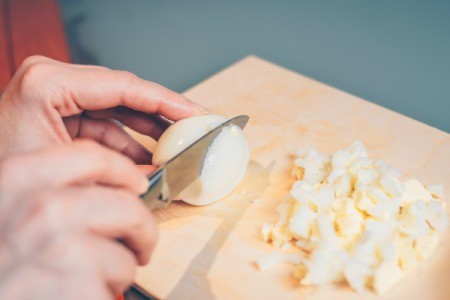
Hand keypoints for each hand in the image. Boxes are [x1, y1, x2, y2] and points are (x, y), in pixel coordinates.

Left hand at [0, 56, 203, 161]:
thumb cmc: (6, 178)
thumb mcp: (66, 169)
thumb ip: (117, 167)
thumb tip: (157, 174)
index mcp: (49, 84)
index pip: (125, 86)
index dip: (167, 101)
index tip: (195, 112)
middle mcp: (55, 80)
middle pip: (126, 94)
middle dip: (163, 115)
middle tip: (194, 126)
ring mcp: (58, 95)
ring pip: (119, 109)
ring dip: (148, 132)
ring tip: (177, 146)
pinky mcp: (61, 112)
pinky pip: (105, 125)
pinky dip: (128, 143)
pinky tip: (148, 160)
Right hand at [0, 141, 156, 298]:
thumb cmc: (1, 262)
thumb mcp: (10, 212)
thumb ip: (54, 192)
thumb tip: (116, 187)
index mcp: (19, 179)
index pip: (92, 156)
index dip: (124, 171)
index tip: (138, 184)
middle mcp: (42, 207)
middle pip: (128, 206)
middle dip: (143, 230)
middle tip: (141, 246)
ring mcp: (61, 245)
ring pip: (126, 252)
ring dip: (119, 269)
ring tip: (93, 279)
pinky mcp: (78, 284)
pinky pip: (120, 281)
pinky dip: (107, 291)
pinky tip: (84, 294)